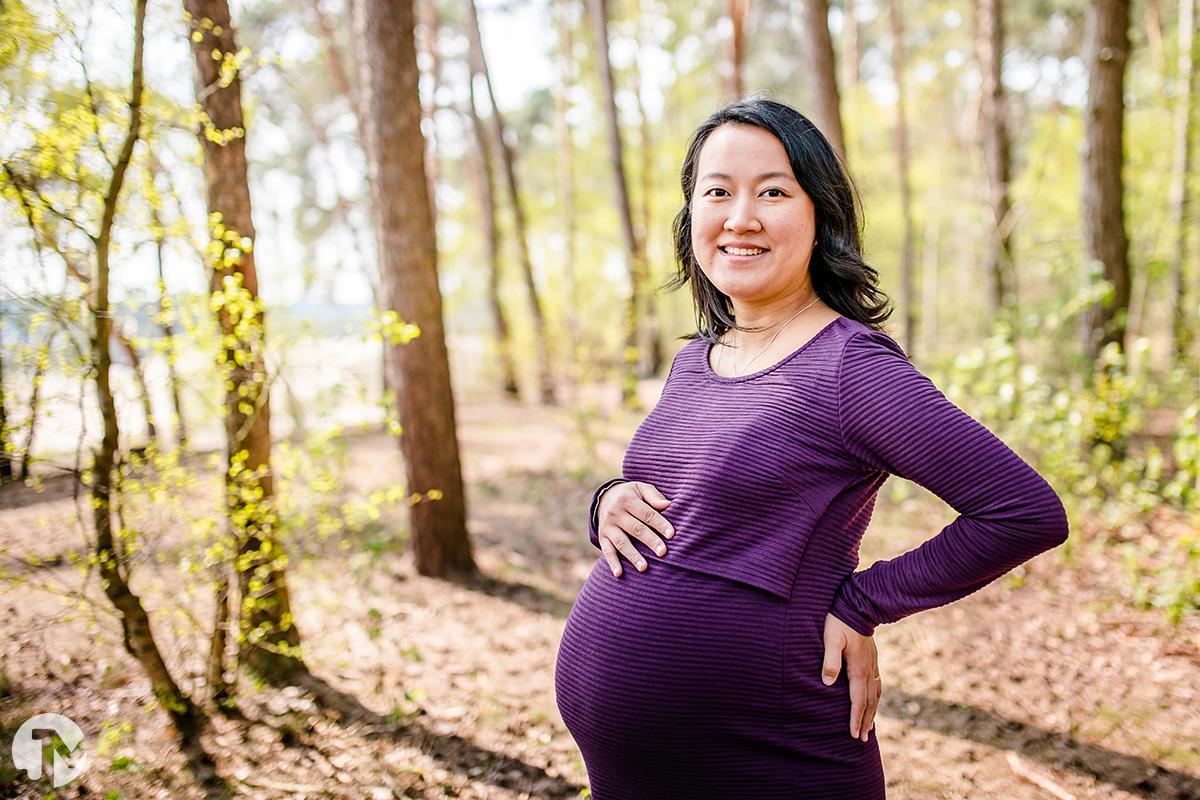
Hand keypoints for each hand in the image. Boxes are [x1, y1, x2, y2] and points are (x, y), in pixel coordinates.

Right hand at [596, 481, 674, 576]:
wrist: (604, 498)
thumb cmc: (631, 495)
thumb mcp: (640, 489)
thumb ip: (653, 496)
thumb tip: (668, 505)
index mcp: (627, 500)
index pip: (646, 514)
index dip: (660, 524)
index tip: (672, 534)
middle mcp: (615, 513)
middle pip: (636, 529)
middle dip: (650, 541)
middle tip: (663, 552)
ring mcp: (608, 526)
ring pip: (622, 542)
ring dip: (633, 555)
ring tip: (644, 568)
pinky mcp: (602, 537)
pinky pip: (607, 551)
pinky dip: (612, 563)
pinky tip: (619, 574)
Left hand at [821, 612, 880, 741]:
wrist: (858, 606)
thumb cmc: (839, 622)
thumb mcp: (830, 639)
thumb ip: (830, 660)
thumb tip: (827, 682)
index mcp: (858, 668)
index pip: (857, 700)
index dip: (855, 718)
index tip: (853, 735)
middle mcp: (868, 670)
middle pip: (869, 702)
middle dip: (865, 722)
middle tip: (862, 740)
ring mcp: (872, 665)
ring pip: (875, 695)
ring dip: (872, 713)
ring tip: (869, 728)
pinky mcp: (872, 660)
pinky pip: (877, 685)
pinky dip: (875, 699)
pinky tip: (873, 702)